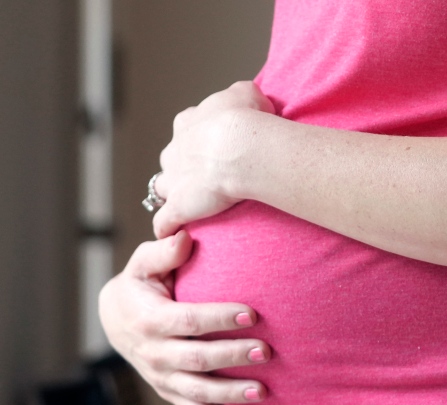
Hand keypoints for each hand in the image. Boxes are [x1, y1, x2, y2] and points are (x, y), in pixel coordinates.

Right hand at [98, 231, 270, 404]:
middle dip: (232, 356)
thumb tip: (185, 237)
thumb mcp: (143, 264)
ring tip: (262, 390)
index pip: (188, 321)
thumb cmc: (139, 285)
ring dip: (231, 393)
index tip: (252, 314)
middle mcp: (154, 352)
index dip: (219, 319)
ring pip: (197, 391)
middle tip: (266, 351)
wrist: (115, 319)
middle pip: (197, 359)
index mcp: (150, 319)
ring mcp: (161, 376)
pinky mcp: (169, 390)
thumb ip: (163, 251)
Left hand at [152, 81, 274, 238]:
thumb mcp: (247, 93)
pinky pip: (165, 223)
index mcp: (188, 123)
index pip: (185, 129)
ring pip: (163, 189)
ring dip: (174, 197)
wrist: (239, 146)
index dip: (199, 138)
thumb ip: (242, 95)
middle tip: (208, 176)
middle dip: (184, 168)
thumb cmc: (246, 118)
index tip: (216, 145)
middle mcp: (174, 151)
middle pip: (171, 160)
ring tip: (192, 208)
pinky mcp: (178, 208)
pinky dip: (169, 229)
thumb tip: (249, 99)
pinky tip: (178, 235)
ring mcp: (173, 181)